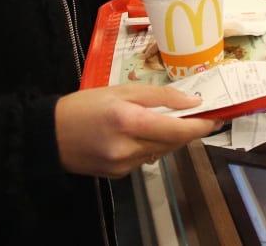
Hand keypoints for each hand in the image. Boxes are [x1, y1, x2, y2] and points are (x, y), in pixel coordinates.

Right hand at [55, 84, 220, 177]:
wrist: (48, 136)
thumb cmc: (83, 106)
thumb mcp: (120, 90)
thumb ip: (159, 96)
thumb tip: (191, 102)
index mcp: (129, 121)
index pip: (177, 129)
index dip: (201, 126)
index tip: (217, 117)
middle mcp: (128, 147)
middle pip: (173, 143)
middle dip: (190, 131)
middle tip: (204, 117)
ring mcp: (123, 165)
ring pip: (162, 152)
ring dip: (172, 138)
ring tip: (173, 122)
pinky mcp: (118, 175)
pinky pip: (146, 159)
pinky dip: (152, 146)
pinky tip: (145, 134)